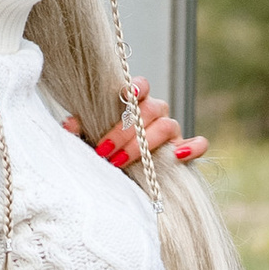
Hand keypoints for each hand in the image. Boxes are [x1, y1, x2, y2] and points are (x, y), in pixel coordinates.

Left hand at [61, 79, 208, 169]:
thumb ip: (82, 131)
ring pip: (168, 125)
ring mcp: (172, 132)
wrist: (125, 184)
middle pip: (151, 109)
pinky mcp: (185, 151)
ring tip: (120, 161)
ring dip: (143, 144)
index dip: (135, 87)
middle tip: (103, 151)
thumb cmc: (108, 155)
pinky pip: (198, 144)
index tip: (123, 97)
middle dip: (124, 132)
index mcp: (135, 105)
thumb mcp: (90, 142)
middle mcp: (155, 114)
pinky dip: (192, 147)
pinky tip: (179, 156)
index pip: (141, 85)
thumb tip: (69, 124)